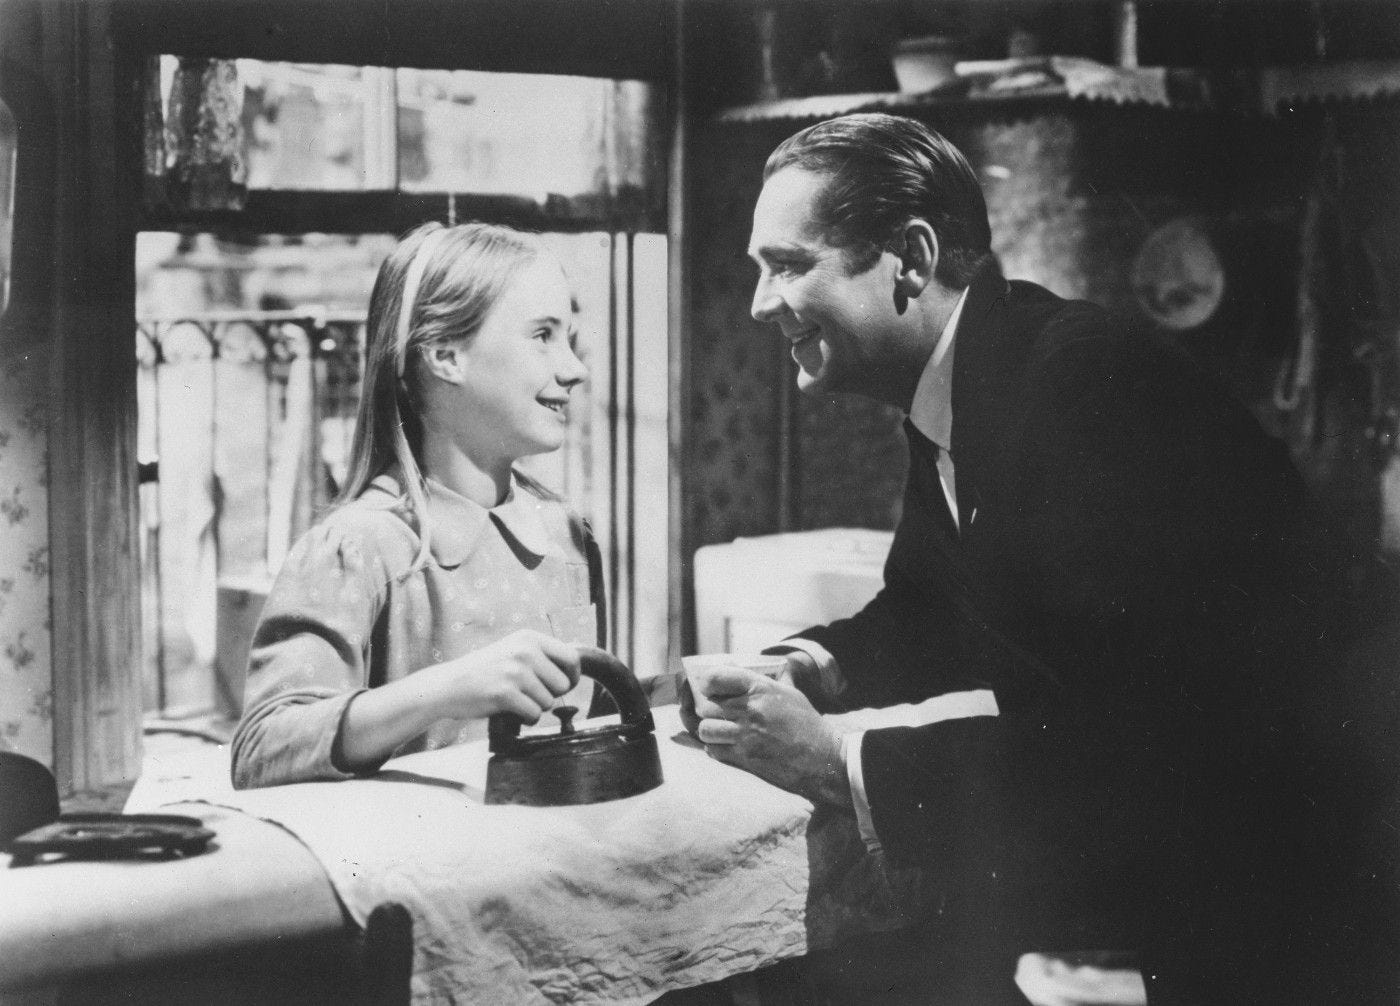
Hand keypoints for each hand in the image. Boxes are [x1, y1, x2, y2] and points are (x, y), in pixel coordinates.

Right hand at [428, 629, 580, 722]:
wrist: (448, 684)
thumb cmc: (485, 670)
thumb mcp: (513, 649)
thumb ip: (541, 654)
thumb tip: (576, 665)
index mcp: (529, 638)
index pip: (571, 657)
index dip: (572, 676)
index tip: (564, 685)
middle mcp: (525, 651)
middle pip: (563, 684)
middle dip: (551, 696)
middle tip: (531, 695)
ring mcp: (515, 671)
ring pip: (549, 702)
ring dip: (536, 708)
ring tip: (516, 701)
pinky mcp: (505, 693)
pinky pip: (534, 714)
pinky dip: (526, 719)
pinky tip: (511, 711)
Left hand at [693, 667, 851, 808]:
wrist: (823, 758)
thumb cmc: (808, 724)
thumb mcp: (790, 693)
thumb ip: (771, 680)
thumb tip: (763, 667)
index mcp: (761, 688)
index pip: (718, 677)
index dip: (707, 682)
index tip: (707, 686)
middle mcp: (750, 709)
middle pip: (707, 705)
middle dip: (705, 709)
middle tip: (709, 711)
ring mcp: (746, 735)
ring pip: (705, 729)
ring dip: (708, 730)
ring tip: (717, 730)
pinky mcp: (745, 758)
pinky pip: (713, 750)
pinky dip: (714, 748)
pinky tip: (724, 745)